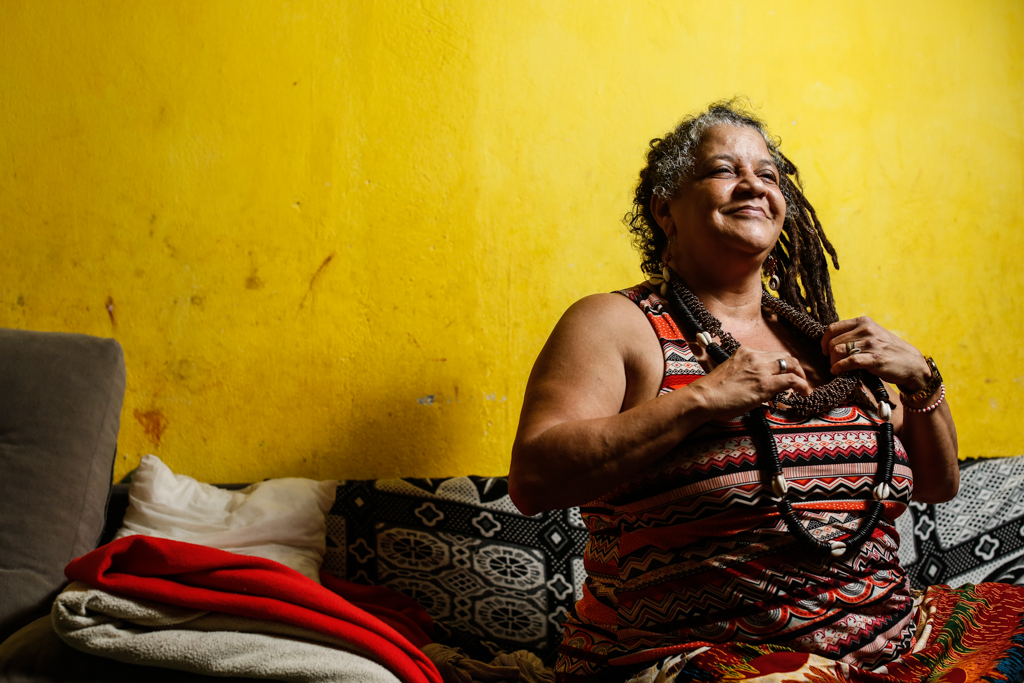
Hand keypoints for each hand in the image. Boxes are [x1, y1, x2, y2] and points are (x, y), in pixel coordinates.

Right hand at [690, 346, 813, 419]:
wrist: (704, 397)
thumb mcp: (730, 373)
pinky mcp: (765, 384)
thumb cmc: (712, 391)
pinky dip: (802, 385)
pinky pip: (792, 380)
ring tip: (804, 388)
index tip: (784, 374)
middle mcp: (754, 356)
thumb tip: (757, 386)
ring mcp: (761, 369)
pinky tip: (804, 393)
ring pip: (791, 365)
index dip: (781, 365)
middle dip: (795, 367)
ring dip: (801, 376)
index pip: (771, 355)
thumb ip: (745, 374)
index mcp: (744, 352)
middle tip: (799, 380)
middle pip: (785, 356)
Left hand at [821, 317, 930, 391]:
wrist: (911, 363)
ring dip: (833, 362)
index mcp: (864, 322)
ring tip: (836, 367)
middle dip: (829, 354)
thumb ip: (855, 334)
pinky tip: (837, 372)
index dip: (824, 340)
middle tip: (833, 362)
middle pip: (833, 341)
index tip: (824, 350)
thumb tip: (831, 340)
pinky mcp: (874, 359)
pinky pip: (848, 362)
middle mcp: (866, 330)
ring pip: (838, 351)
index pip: (833, 328)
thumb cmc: (888, 350)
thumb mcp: (872, 335)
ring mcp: (871, 344)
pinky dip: (839, 367)